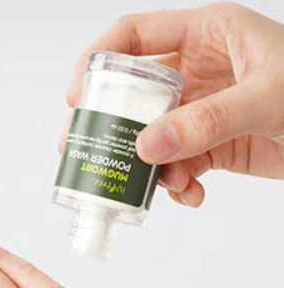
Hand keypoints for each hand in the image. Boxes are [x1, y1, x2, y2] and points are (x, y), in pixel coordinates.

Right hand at [65, 2, 283, 207]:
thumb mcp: (267, 96)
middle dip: (112, 125)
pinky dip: (177, 184)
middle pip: (134, 94)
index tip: (79, 98)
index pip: (134, 37)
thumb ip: (207, 120)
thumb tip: (148, 147)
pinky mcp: (209, 144)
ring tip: (164, 186)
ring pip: (153, 136)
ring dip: (150, 166)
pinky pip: (177, 164)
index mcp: (205, 35)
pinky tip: (191, 195)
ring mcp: (200, 110)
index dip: (99, 62)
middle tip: (89, 150)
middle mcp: (196, 71)